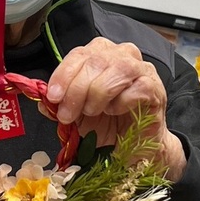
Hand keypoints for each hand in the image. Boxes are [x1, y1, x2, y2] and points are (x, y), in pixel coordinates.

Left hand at [45, 38, 186, 180]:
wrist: (136, 147)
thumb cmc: (108, 124)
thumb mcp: (76, 114)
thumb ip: (60, 104)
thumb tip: (43, 101)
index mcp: (101, 53)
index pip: (79, 54)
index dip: (63, 74)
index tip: (53, 96)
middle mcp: (123, 54)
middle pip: (96, 61)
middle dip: (77, 90)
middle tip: (67, 115)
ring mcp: (142, 69)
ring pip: (116, 70)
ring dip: (97, 95)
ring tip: (93, 112)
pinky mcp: (155, 88)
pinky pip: (135, 90)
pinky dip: (119, 104)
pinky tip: (116, 112)